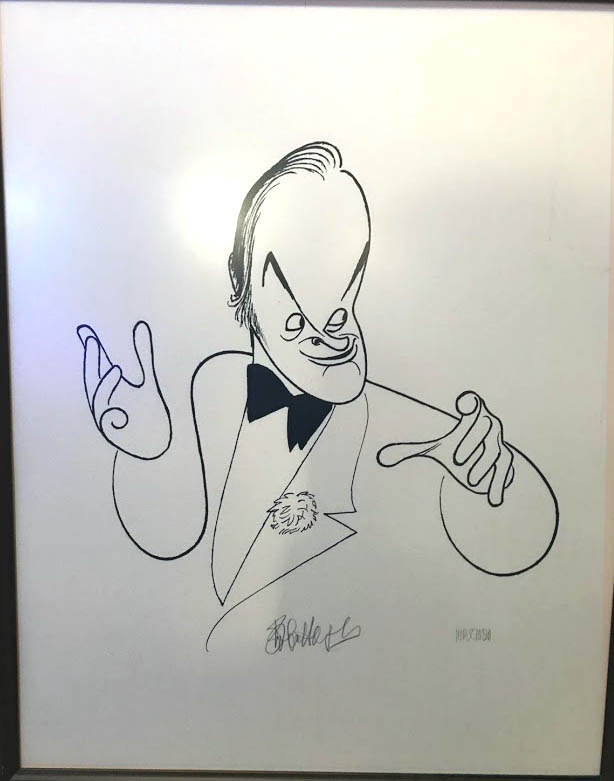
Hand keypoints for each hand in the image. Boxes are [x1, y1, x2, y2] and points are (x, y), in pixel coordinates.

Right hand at [77, 321, 171, 459]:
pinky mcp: (114, 435)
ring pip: (99, 400)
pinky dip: (114, 417)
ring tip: (114, 368)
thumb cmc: (150, 413)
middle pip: (93, 380)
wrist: (158, 443)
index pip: (99, 366)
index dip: (93, 350)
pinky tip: (122, 413)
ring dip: (104, 385)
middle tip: (91, 341)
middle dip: (91, 361)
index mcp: (111, 388)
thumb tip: (141, 327)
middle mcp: (105, 402)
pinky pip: (109, 423)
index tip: (86, 331)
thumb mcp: (149, 381)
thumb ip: (143, 356)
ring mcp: (107, 418)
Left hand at [377, 391, 513, 506]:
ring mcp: (498, 443)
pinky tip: (493, 500)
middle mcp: (487, 426)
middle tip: (456, 461)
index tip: (462, 406)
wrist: (475, 462)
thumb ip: (407, 451)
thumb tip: (380, 458)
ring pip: (496, 449)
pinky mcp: (503, 461)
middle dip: (472, 442)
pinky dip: (499, 484)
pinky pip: (504, 469)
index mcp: (470, 418)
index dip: (471, 402)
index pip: (473, 403)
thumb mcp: (431, 451)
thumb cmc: (455, 449)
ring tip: (471, 481)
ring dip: (484, 465)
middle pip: (486, 425)